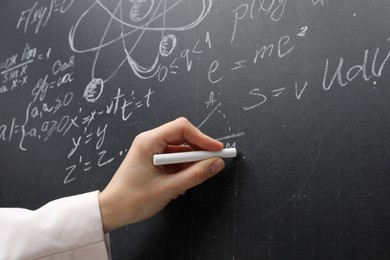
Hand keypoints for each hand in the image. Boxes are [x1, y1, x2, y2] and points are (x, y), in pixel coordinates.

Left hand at [98, 117, 224, 232]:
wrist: (111, 211)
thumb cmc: (132, 200)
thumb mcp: (168, 188)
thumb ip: (195, 175)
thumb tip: (216, 163)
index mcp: (149, 142)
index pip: (182, 128)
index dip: (203, 138)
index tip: (217, 150)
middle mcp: (150, 141)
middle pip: (182, 137)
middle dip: (198, 151)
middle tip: (212, 164)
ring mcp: (151, 150)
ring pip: (180, 149)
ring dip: (190, 163)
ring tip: (192, 180)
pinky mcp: (152, 160)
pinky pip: (174, 159)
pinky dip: (182, 169)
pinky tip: (181, 183)